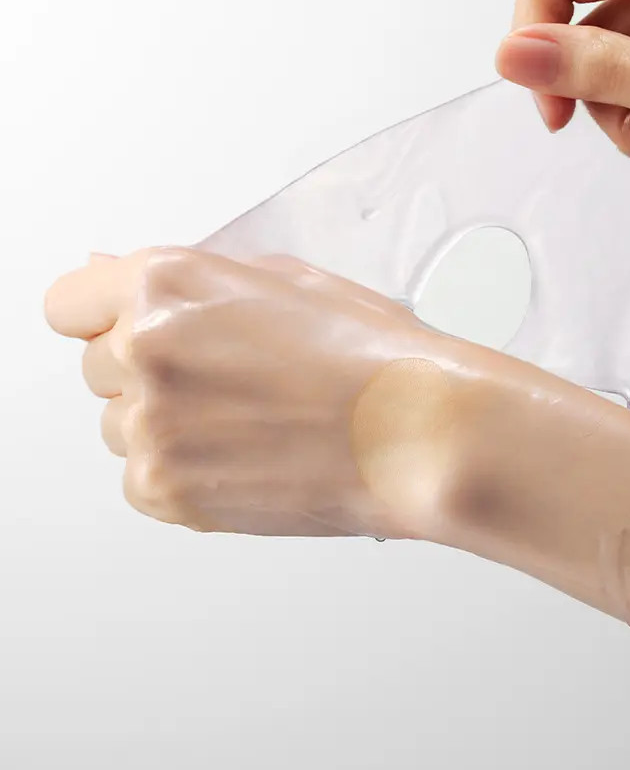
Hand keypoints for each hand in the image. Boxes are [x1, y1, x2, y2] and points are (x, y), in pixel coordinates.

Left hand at [44, 248, 462, 538]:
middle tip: (229, 380)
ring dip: (167, 424)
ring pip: (119, 426)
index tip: (127, 332)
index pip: (68, 304)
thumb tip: (110, 279)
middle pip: (97, 368)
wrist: (420, 433)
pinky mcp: (166, 490)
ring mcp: (150, 425)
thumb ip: (187, 280)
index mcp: (168, 285)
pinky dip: (183, 473)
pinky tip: (248, 456)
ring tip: (250, 422)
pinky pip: (141, 478)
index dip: (103, 317)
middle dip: (148, 371)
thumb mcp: (284, 281)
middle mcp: (144, 350)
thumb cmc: (373, 356)